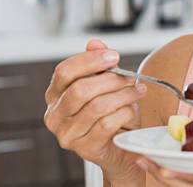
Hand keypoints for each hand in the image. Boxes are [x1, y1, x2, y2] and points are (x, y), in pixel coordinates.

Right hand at [44, 39, 146, 184]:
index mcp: (55, 95)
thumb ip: (98, 64)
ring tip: (137, 91)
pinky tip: (132, 109)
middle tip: (130, 77)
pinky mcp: (84, 149)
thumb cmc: (111, 112)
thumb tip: (94, 43)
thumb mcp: (105, 84)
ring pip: (96, 107)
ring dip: (123, 95)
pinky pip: (107, 124)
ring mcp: (67, 135)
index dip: (89, 60)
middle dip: (110, 80)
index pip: (64, 71)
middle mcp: (54, 116)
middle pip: (79, 90)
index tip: (114, 56)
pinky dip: (124, 113)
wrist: (120, 148)